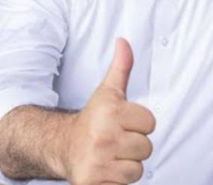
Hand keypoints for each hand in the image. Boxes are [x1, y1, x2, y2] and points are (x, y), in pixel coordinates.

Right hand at [62, 38, 155, 184]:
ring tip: (110, 156)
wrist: (62, 146)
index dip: (138, 124)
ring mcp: (99, 161)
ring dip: (126, 165)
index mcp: (111, 112)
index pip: (150, 123)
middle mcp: (104, 136)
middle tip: (114, 141)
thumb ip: (121, 67)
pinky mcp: (94, 182)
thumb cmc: (91, 120)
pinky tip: (105, 170)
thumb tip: (124, 41)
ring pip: (137, 169)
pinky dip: (116, 181)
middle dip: (133, 147)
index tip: (121, 123)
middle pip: (146, 148)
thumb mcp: (107, 92)